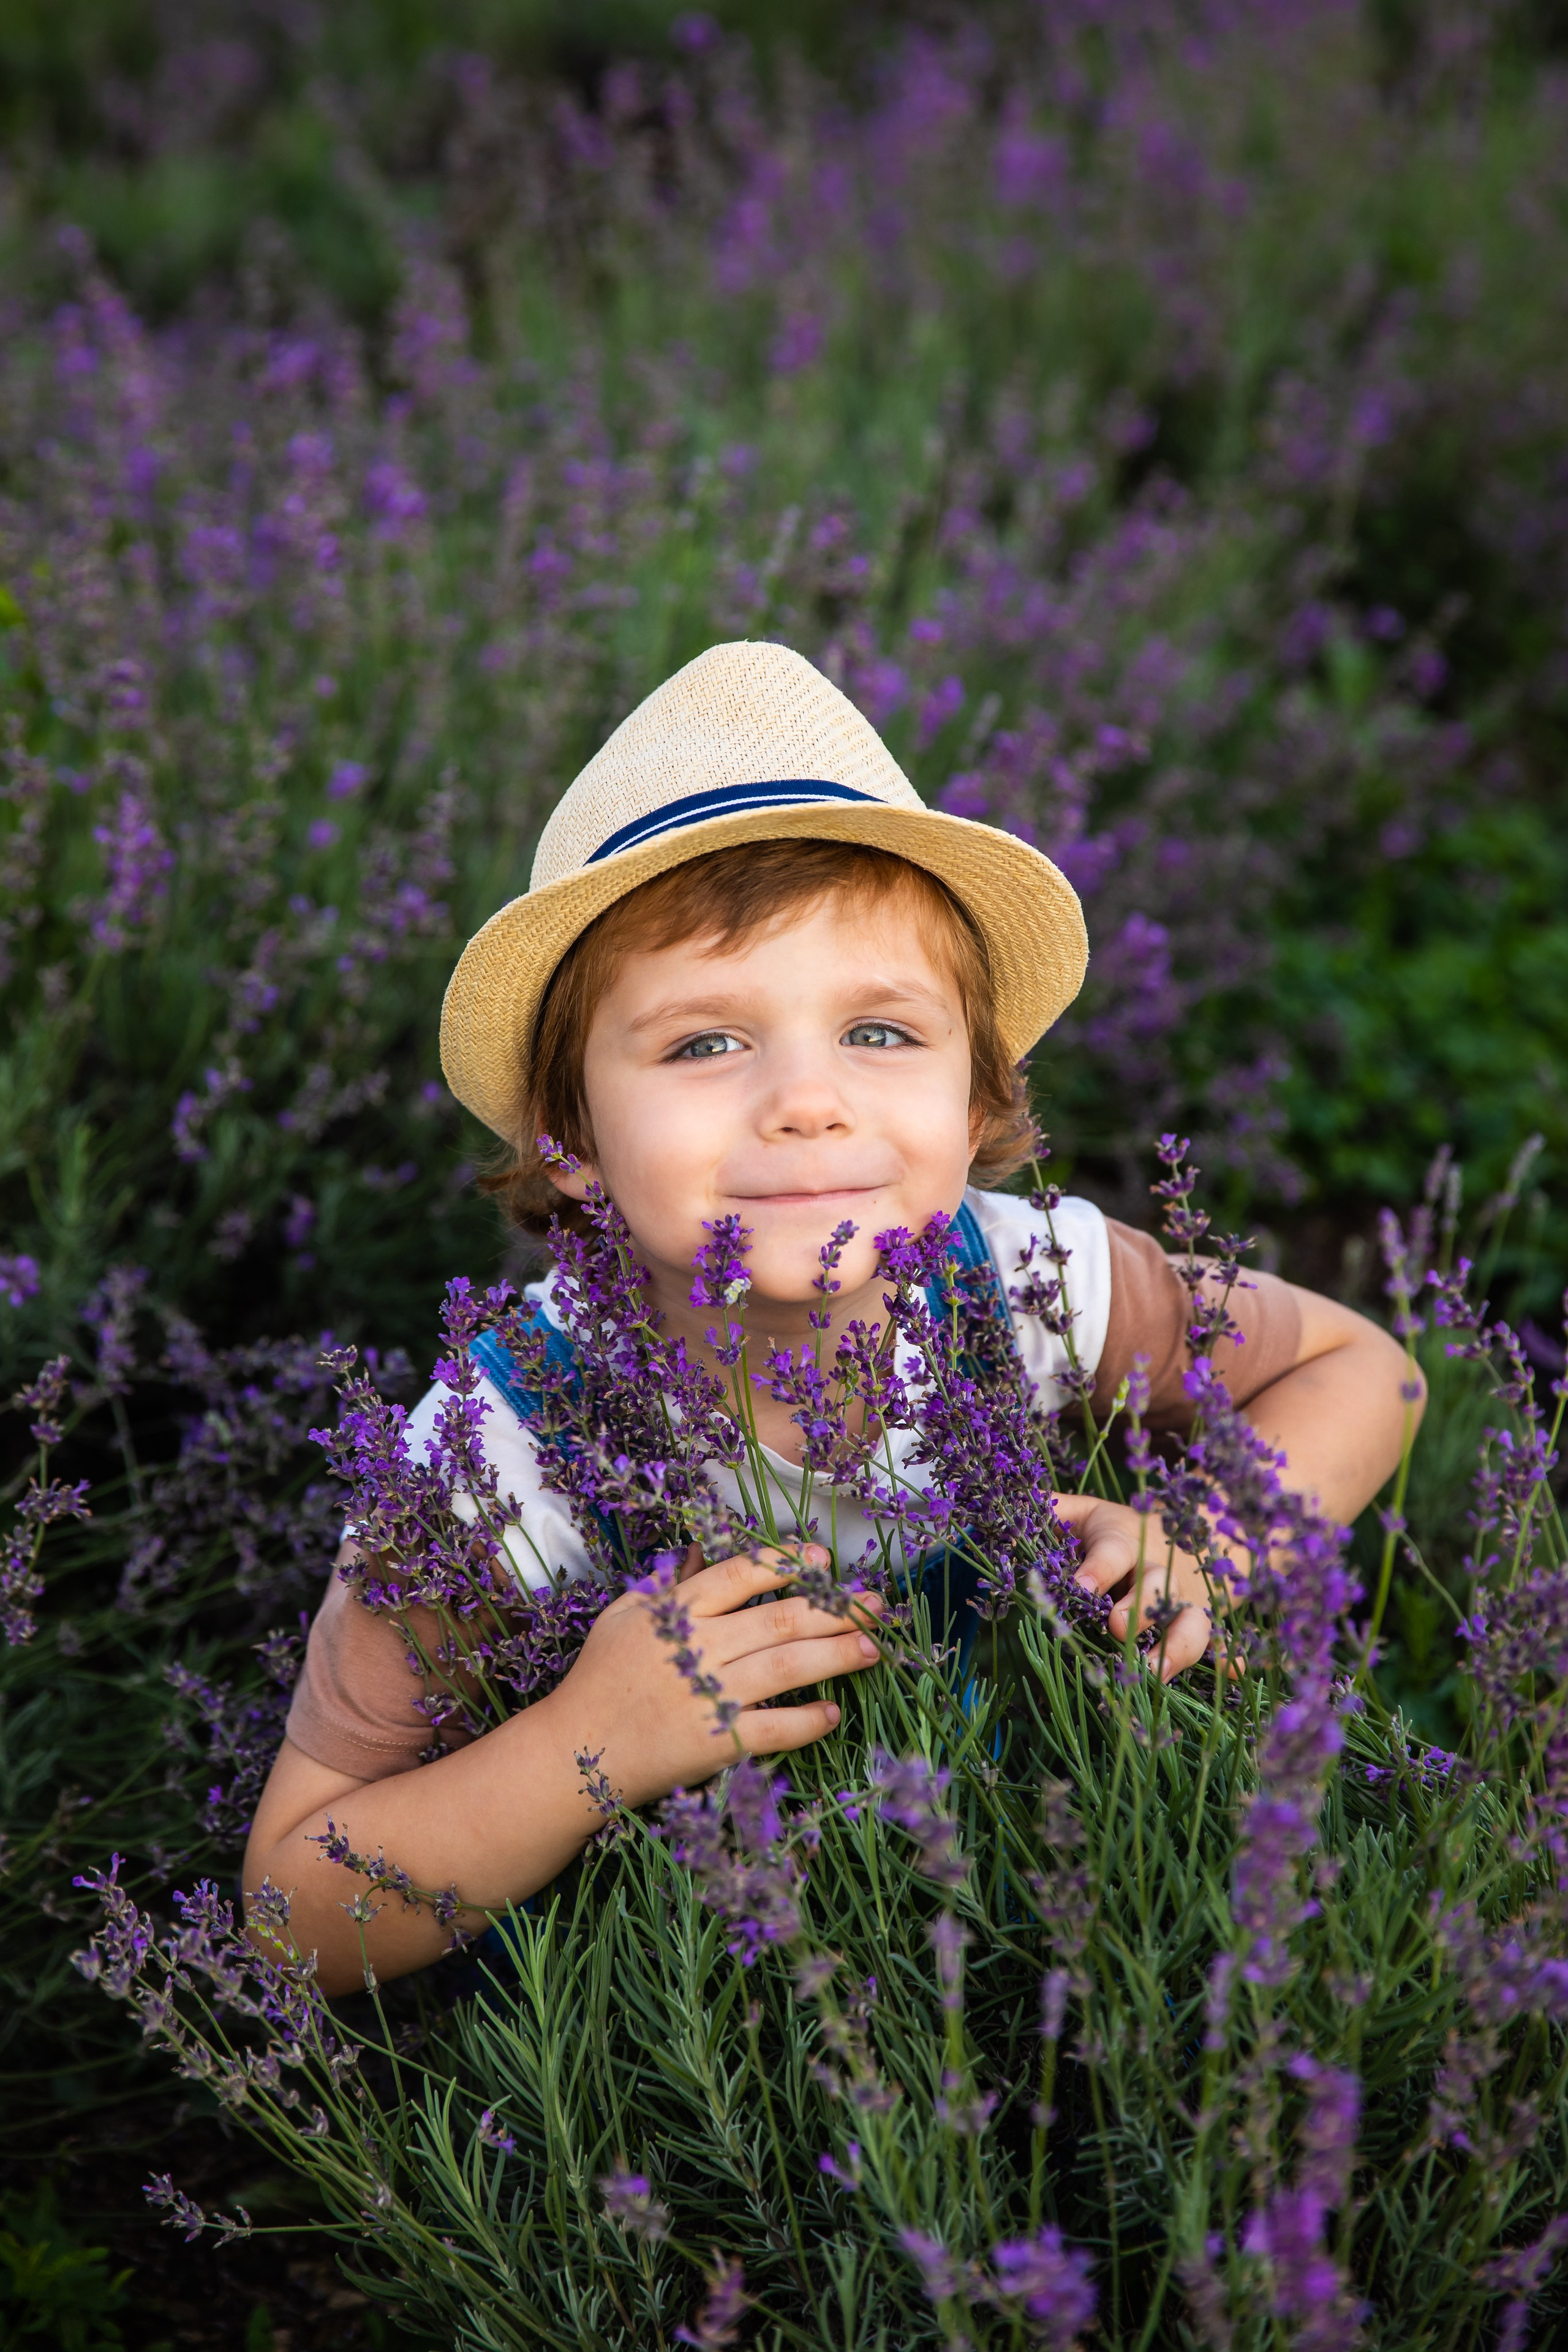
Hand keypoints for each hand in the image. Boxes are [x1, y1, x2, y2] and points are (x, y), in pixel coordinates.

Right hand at [545, 1545, 882, 1807]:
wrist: (573, 1752)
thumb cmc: (599, 1679)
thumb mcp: (622, 1616)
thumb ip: (665, 1583)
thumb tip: (697, 1548)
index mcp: (676, 1612)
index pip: (742, 1574)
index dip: (788, 1563)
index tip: (822, 1560)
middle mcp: (698, 1649)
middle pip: (779, 1619)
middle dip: (834, 1609)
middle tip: (875, 1604)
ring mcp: (709, 1696)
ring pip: (786, 1667)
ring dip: (836, 1655)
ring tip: (872, 1648)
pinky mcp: (716, 1743)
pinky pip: (773, 1730)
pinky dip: (806, 1722)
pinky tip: (833, 1713)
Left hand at [1052, 1493, 1224, 1681]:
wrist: (1188, 1529)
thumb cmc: (1117, 1530)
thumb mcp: (1087, 1512)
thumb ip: (1056, 1510)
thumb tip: (1012, 1506)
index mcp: (1126, 1542)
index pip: (1113, 1552)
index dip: (1098, 1568)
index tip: (1080, 1586)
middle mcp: (1159, 1572)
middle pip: (1158, 1587)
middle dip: (1141, 1608)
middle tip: (1116, 1629)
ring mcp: (1186, 1600)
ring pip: (1192, 1621)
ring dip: (1178, 1646)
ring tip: (1155, 1674)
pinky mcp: (1204, 1623)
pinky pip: (1222, 1642)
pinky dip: (1230, 1658)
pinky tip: (1231, 1674)